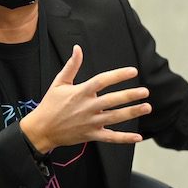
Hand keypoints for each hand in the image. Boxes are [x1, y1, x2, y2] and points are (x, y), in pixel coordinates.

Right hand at [19, 45, 150, 152]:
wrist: (41, 129)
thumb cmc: (50, 104)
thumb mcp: (59, 82)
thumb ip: (72, 66)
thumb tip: (77, 48)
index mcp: (80, 92)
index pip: (102, 81)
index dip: (118, 75)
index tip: (132, 71)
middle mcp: (87, 107)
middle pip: (112, 100)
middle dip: (130, 95)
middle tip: (145, 91)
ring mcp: (90, 122)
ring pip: (115, 118)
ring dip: (132, 113)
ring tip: (147, 107)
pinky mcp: (91, 135)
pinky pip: (110, 137)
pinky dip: (124, 138)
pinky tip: (137, 137)